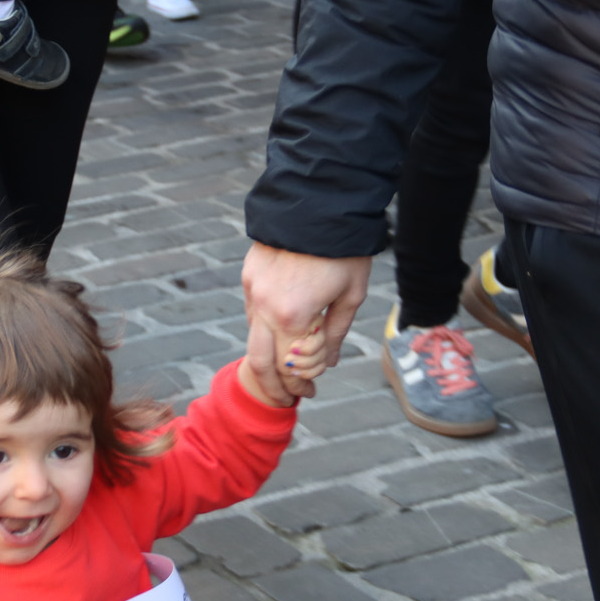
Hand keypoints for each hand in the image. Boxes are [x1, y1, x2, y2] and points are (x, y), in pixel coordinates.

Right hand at [241, 243, 370, 401]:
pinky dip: (264, 332)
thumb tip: (324, 363)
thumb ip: (335, 334)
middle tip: (288, 398)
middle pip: (261, 363)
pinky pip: (253, 313)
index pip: (291, 367)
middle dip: (274, 387)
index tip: (310, 390)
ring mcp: (252, 291)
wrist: (320, 201)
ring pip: (252, 339)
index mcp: (293, 316)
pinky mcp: (248, 276)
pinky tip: (280, 335)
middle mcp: (265, 307)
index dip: (302, 382)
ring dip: (267, 360)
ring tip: (283, 373)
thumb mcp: (351, 295)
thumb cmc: (343, 250)